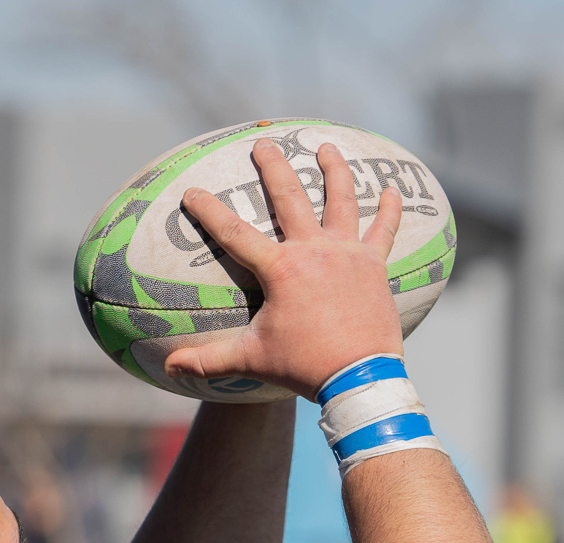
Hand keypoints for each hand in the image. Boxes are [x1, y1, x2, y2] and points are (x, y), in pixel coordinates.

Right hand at [163, 139, 403, 398]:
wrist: (359, 376)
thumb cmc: (304, 366)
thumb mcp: (252, 359)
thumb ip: (208, 359)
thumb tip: (169, 367)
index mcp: (281, 268)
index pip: (235, 232)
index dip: (209, 211)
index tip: (191, 191)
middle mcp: (314, 250)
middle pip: (290, 197)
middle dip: (273, 167)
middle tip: (264, 145)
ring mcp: (348, 253)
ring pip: (342, 200)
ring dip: (334, 170)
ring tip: (327, 147)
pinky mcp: (374, 265)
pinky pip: (384, 230)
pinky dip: (390, 209)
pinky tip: (393, 190)